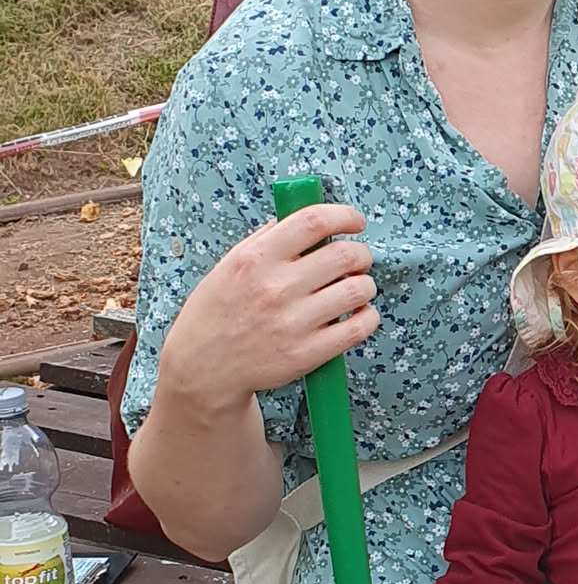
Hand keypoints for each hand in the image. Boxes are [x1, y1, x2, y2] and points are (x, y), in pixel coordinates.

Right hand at [161, 203, 378, 415]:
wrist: (203, 368)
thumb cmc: (217, 314)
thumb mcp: (229, 266)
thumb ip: (265, 239)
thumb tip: (303, 218)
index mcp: (255, 259)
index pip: (313, 221)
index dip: (344, 215)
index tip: (354, 221)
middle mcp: (275, 288)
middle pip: (345, 254)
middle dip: (361, 253)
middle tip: (358, 259)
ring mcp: (292, 322)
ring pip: (358, 289)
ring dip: (366, 285)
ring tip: (356, 288)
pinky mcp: (307, 353)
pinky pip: (358, 327)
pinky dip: (368, 317)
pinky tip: (358, 314)